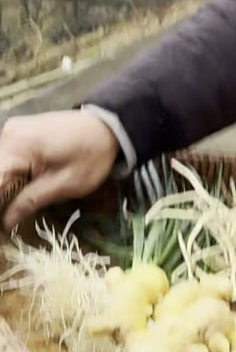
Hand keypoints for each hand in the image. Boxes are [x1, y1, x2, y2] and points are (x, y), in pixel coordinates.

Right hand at [0, 112, 119, 231]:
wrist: (108, 127)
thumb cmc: (92, 156)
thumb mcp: (65, 184)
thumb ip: (31, 201)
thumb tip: (5, 222)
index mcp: (18, 145)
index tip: (2, 224)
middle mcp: (8, 134)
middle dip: (1, 197)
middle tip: (8, 219)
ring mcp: (11, 130)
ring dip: (3, 187)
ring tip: (11, 208)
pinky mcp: (17, 132)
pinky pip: (5, 157)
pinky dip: (8, 175)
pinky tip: (15, 191)